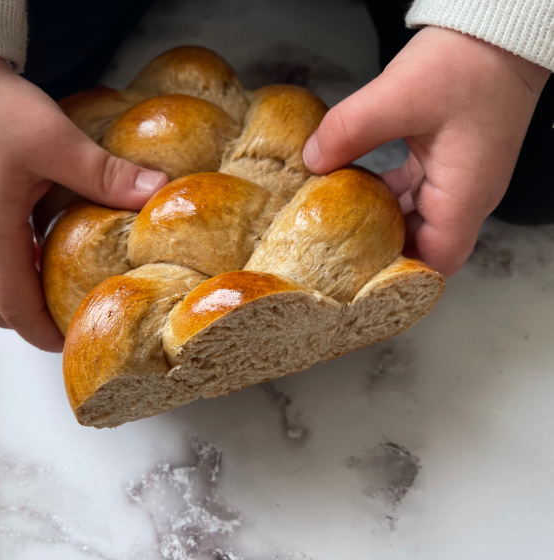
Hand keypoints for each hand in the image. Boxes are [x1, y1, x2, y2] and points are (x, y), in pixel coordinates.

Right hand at [0, 46, 166, 350]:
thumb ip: (106, 175)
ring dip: (24, 295)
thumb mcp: (55, 141)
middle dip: (36, 321)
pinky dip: (12, 271)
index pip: (17, 310)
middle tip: (78, 315)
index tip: (79, 341)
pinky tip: (43, 250)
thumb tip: (157, 192)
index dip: (48, 333)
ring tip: (67, 288)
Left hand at [303, 26, 548, 275]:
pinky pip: (415, 193)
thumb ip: (349, 132)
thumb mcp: (399, 95)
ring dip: (381, 221)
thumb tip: (312, 162)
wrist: (500, 31)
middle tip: (337, 251)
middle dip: (381, 251)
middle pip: (422, 246)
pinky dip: (387, 196)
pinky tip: (356, 187)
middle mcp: (466, 196)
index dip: (398, 275)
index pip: (435, 262)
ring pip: (416, 220)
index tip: (356, 275)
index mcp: (463, 196)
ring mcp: (459, 180)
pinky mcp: (449, 163)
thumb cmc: (467, 62)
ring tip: (339, 223)